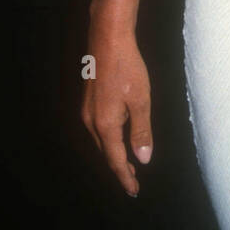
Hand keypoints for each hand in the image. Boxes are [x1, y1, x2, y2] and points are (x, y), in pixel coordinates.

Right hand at [81, 11, 152, 196]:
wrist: (107, 38)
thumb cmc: (127, 68)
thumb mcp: (140, 100)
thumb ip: (141, 131)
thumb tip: (142, 159)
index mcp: (105, 124)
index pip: (115, 159)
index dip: (125, 176)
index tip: (134, 190)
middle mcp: (91, 121)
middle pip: (105, 152)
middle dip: (118, 167)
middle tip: (132, 181)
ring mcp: (87, 110)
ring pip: (101, 140)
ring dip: (113, 153)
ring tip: (127, 162)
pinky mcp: (88, 99)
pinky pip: (98, 127)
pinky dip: (109, 138)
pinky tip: (118, 135)